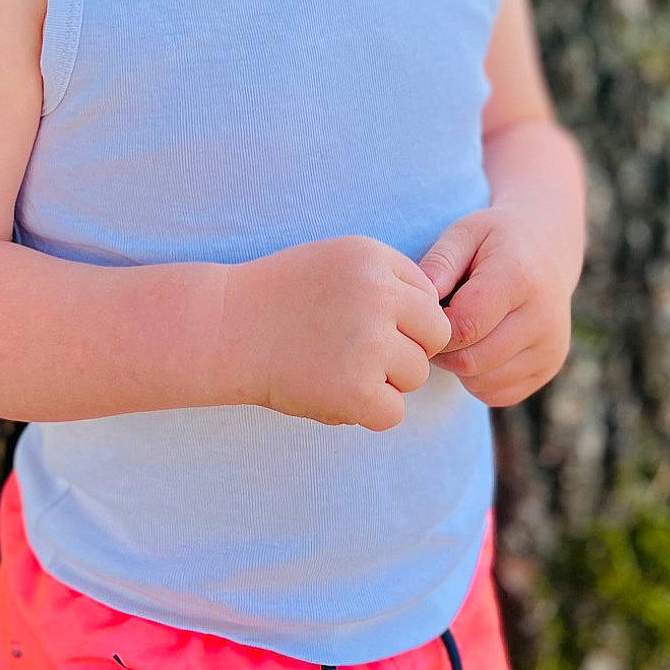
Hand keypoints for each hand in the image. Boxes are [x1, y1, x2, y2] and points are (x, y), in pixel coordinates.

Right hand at [223, 235, 452, 432]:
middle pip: (434, 337)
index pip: (429, 298)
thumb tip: (445, 321)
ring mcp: (368, 342)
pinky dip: (367, 411)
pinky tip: (331, 391)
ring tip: (335, 367)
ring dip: (383, 381)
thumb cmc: (282, 296)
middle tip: (357, 353)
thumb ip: (391, 281)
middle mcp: (378, 294)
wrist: (224, 328)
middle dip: (405, 350)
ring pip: (415, 376)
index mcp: (374, 257)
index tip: (361, 323)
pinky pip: (393, 412)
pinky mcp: (357, 390)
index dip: (402, 318)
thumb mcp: (338, 262)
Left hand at [416, 205, 575, 407]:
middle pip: (471, 360)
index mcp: (520, 278)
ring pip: (482, 382)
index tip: (424, 312)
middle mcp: (543, 318)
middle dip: (442, 350)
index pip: (464, 326)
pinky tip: (478, 346)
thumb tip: (419, 301)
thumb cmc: (495, 238)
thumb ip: (439, 262)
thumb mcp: (464, 232)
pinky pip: (496, 394)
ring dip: (458, 365)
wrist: (548, 247)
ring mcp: (551, 347)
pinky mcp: (549, 368)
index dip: (433, 326)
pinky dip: (477, 378)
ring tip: (458, 332)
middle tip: (434, 327)